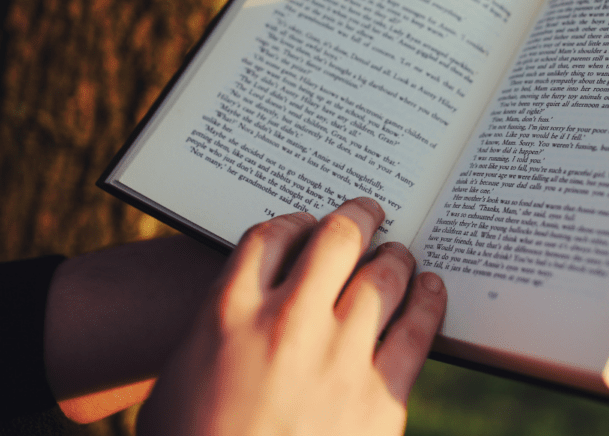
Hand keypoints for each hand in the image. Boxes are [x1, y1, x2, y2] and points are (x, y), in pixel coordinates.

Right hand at [135, 198, 445, 435]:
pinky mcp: (381, 396)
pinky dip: (428, 301)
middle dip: (359, 216)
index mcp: (227, 313)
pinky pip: (418, 331)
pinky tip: (431, 289)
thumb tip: (240, 309)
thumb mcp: (177, 382)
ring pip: (384, 278)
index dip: (295, 222)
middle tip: (370, 212)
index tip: (307, 226)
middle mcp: (287, 321)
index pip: (270, 236)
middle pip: (337, 240)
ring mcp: (338, 357)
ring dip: (396, 257)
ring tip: (400, 252)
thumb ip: (212, 332)